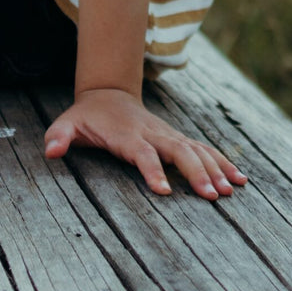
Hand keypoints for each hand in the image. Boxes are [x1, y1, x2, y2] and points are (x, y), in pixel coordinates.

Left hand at [44, 87, 247, 199]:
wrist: (108, 94)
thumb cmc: (87, 117)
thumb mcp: (68, 124)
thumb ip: (59, 136)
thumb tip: (50, 151)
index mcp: (128, 135)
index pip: (142, 154)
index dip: (153, 171)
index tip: (165, 192)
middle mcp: (153, 134)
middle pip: (178, 151)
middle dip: (196, 172)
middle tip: (212, 196)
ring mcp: (168, 135)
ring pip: (196, 150)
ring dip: (215, 169)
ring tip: (231, 191)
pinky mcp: (178, 139)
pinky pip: (204, 150)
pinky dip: (223, 162)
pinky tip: (241, 179)